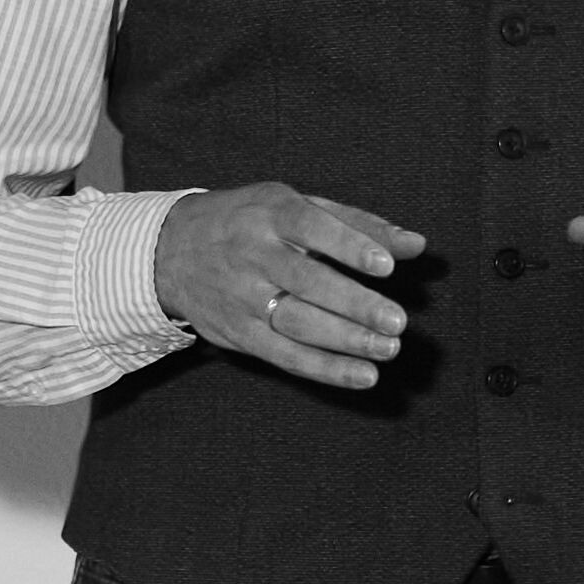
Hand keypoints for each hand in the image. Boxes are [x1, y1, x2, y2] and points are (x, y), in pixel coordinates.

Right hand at [157, 186, 421, 392]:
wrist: (168, 250)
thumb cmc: (250, 223)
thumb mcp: (296, 207)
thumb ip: (359, 224)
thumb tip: (416, 245)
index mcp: (270, 214)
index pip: (311, 228)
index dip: (349, 247)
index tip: (386, 266)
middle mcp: (253, 254)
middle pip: (306, 282)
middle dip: (353, 304)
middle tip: (397, 322)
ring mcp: (243, 297)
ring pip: (296, 323)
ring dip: (345, 340)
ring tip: (388, 349)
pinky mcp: (239, 333)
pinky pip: (284, 355)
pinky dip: (325, 369)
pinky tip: (362, 375)